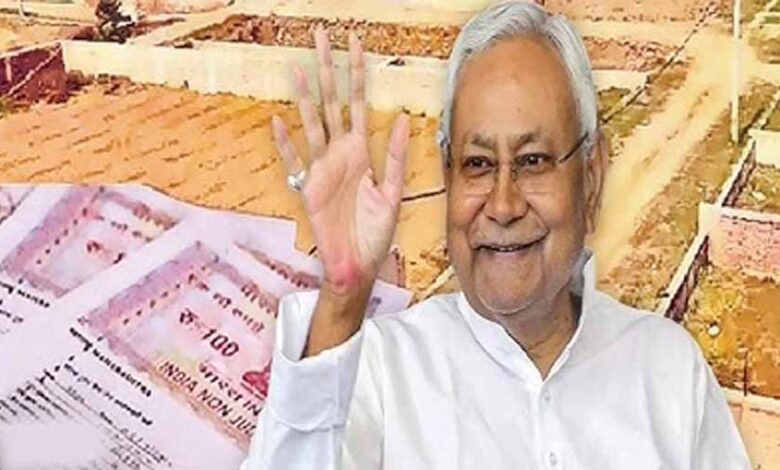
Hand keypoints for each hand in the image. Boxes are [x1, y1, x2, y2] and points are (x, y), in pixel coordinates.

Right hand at [271, 28, 409, 297]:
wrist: (358, 265)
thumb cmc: (375, 233)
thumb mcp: (392, 192)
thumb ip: (394, 155)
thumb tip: (400, 118)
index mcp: (361, 152)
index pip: (358, 102)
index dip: (357, 73)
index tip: (356, 43)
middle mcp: (339, 154)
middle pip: (332, 102)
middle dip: (328, 69)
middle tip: (321, 36)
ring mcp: (321, 168)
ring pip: (312, 123)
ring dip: (306, 96)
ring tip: (300, 67)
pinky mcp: (307, 188)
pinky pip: (294, 160)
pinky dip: (285, 142)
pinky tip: (278, 120)